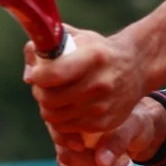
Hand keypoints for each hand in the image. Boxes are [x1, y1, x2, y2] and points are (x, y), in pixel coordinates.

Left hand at [25, 25, 147, 141]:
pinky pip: (66, 127)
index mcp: (93, 56)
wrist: (135, 68)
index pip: (53, 74)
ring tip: (54, 96)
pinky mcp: (103, 123)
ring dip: (48, 107)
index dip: (38, 76)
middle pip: (49, 98)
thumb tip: (29, 76)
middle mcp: (100, 83)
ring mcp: (102, 106)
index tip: (38, 72)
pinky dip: (60, 119)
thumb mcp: (76, 38)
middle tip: (44, 86)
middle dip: (40, 92)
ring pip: (54, 116)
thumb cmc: (98, 50)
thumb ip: (46, 46)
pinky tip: (66, 107)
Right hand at [49, 98, 165, 165]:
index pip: (60, 132)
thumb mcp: (130, 128)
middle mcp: (64, 136)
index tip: (84, 147)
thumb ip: (117, 142)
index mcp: (71, 118)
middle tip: (123, 160)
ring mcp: (68, 154)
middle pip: (66, 158)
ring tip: (124, 164)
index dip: (68, 142)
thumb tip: (101, 163)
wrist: (136, 133)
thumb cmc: (132, 123)